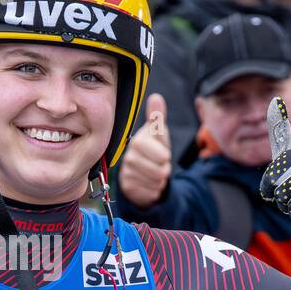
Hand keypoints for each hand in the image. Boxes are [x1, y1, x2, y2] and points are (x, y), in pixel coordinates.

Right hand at [117, 93, 171, 208]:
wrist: (143, 171)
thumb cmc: (153, 149)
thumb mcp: (158, 134)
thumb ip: (157, 118)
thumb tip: (156, 97)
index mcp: (138, 141)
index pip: (158, 154)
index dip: (163, 156)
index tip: (164, 155)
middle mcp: (129, 156)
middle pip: (160, 171)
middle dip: (164, 169)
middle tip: (159, 164)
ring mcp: (127, 172)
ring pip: (155, 182)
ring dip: (159, 179)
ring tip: (153, 172)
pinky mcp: (127, 187)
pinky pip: (149, 192)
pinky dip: (153, 189)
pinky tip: (147, 182)